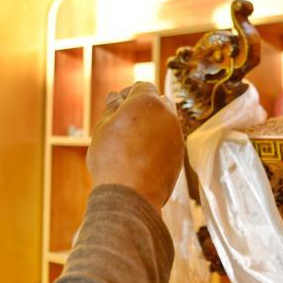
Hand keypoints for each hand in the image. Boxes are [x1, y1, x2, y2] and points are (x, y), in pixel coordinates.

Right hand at [86, 81, 183, 211]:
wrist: (131, 196)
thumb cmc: (111, 159)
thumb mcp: (102, 128)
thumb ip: (111, 109)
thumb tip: (116, 98)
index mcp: (148, 102)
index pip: (141, 87)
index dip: (127, 95)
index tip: (115, 108)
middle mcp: (168, 115)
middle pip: (158, 102)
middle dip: (143, 108)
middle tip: (123, 124)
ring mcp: (177, 136)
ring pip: (165, 123)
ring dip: (151, 126)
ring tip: (130, 143)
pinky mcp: (180, 155)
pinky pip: (168, 141)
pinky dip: (158, 144)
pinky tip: (141, 157)